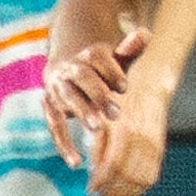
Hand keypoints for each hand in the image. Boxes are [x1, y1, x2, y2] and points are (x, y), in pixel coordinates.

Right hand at [44, 25, 149, 168]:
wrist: (66, 68)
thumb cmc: (100, 69)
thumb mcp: (116, 60)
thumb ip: (130, 50)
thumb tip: (145, 33)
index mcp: (87, 54)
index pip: (96, 57)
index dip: (110, 71)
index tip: (124, 88)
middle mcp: (69, 68)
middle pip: (82, 76)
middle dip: (98, 94)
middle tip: (116, 113)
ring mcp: (57, 87)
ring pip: (68, 98)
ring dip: (82, 111)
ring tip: (98, 128)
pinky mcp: (50, 107)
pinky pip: (54, 125)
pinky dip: (63, 144)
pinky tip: (75, 162)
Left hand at [89, 72, 171, 195]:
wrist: (150, 82)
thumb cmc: (122, 98)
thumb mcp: (104, 116)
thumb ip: (98, 144)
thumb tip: (93, 171)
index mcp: (125, 131)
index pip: (113, 165)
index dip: (101, 181)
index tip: (90, 190)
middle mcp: (142, 140)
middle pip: (127, 177)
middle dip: (111, 193)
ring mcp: (154, 146)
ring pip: (141, 180)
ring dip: (125, 194)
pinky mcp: (160, 149)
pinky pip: (152, 175)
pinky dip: (139, 188)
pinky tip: (128, 192)